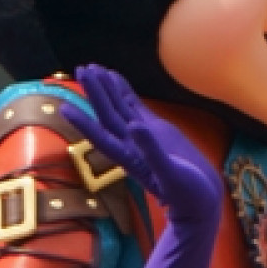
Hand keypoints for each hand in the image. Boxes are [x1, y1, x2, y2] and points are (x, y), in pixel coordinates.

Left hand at [77, 64, 222, 235]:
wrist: (201, 200)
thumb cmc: (187, 195)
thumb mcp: (170, 175)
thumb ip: (152, 152)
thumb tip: (134, 126)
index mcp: (130, 158)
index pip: (101, 137)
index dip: (83, 123)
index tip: (65, 108)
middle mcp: (131, 145)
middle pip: (107, 115)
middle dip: (94, 92)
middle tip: (82, 69)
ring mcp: (141, 136)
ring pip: (119, 108)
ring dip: (105, 89)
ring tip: (92, 67)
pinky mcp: (155, 130)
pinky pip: (135, 106)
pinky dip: (124, 91)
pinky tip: (115, 76)